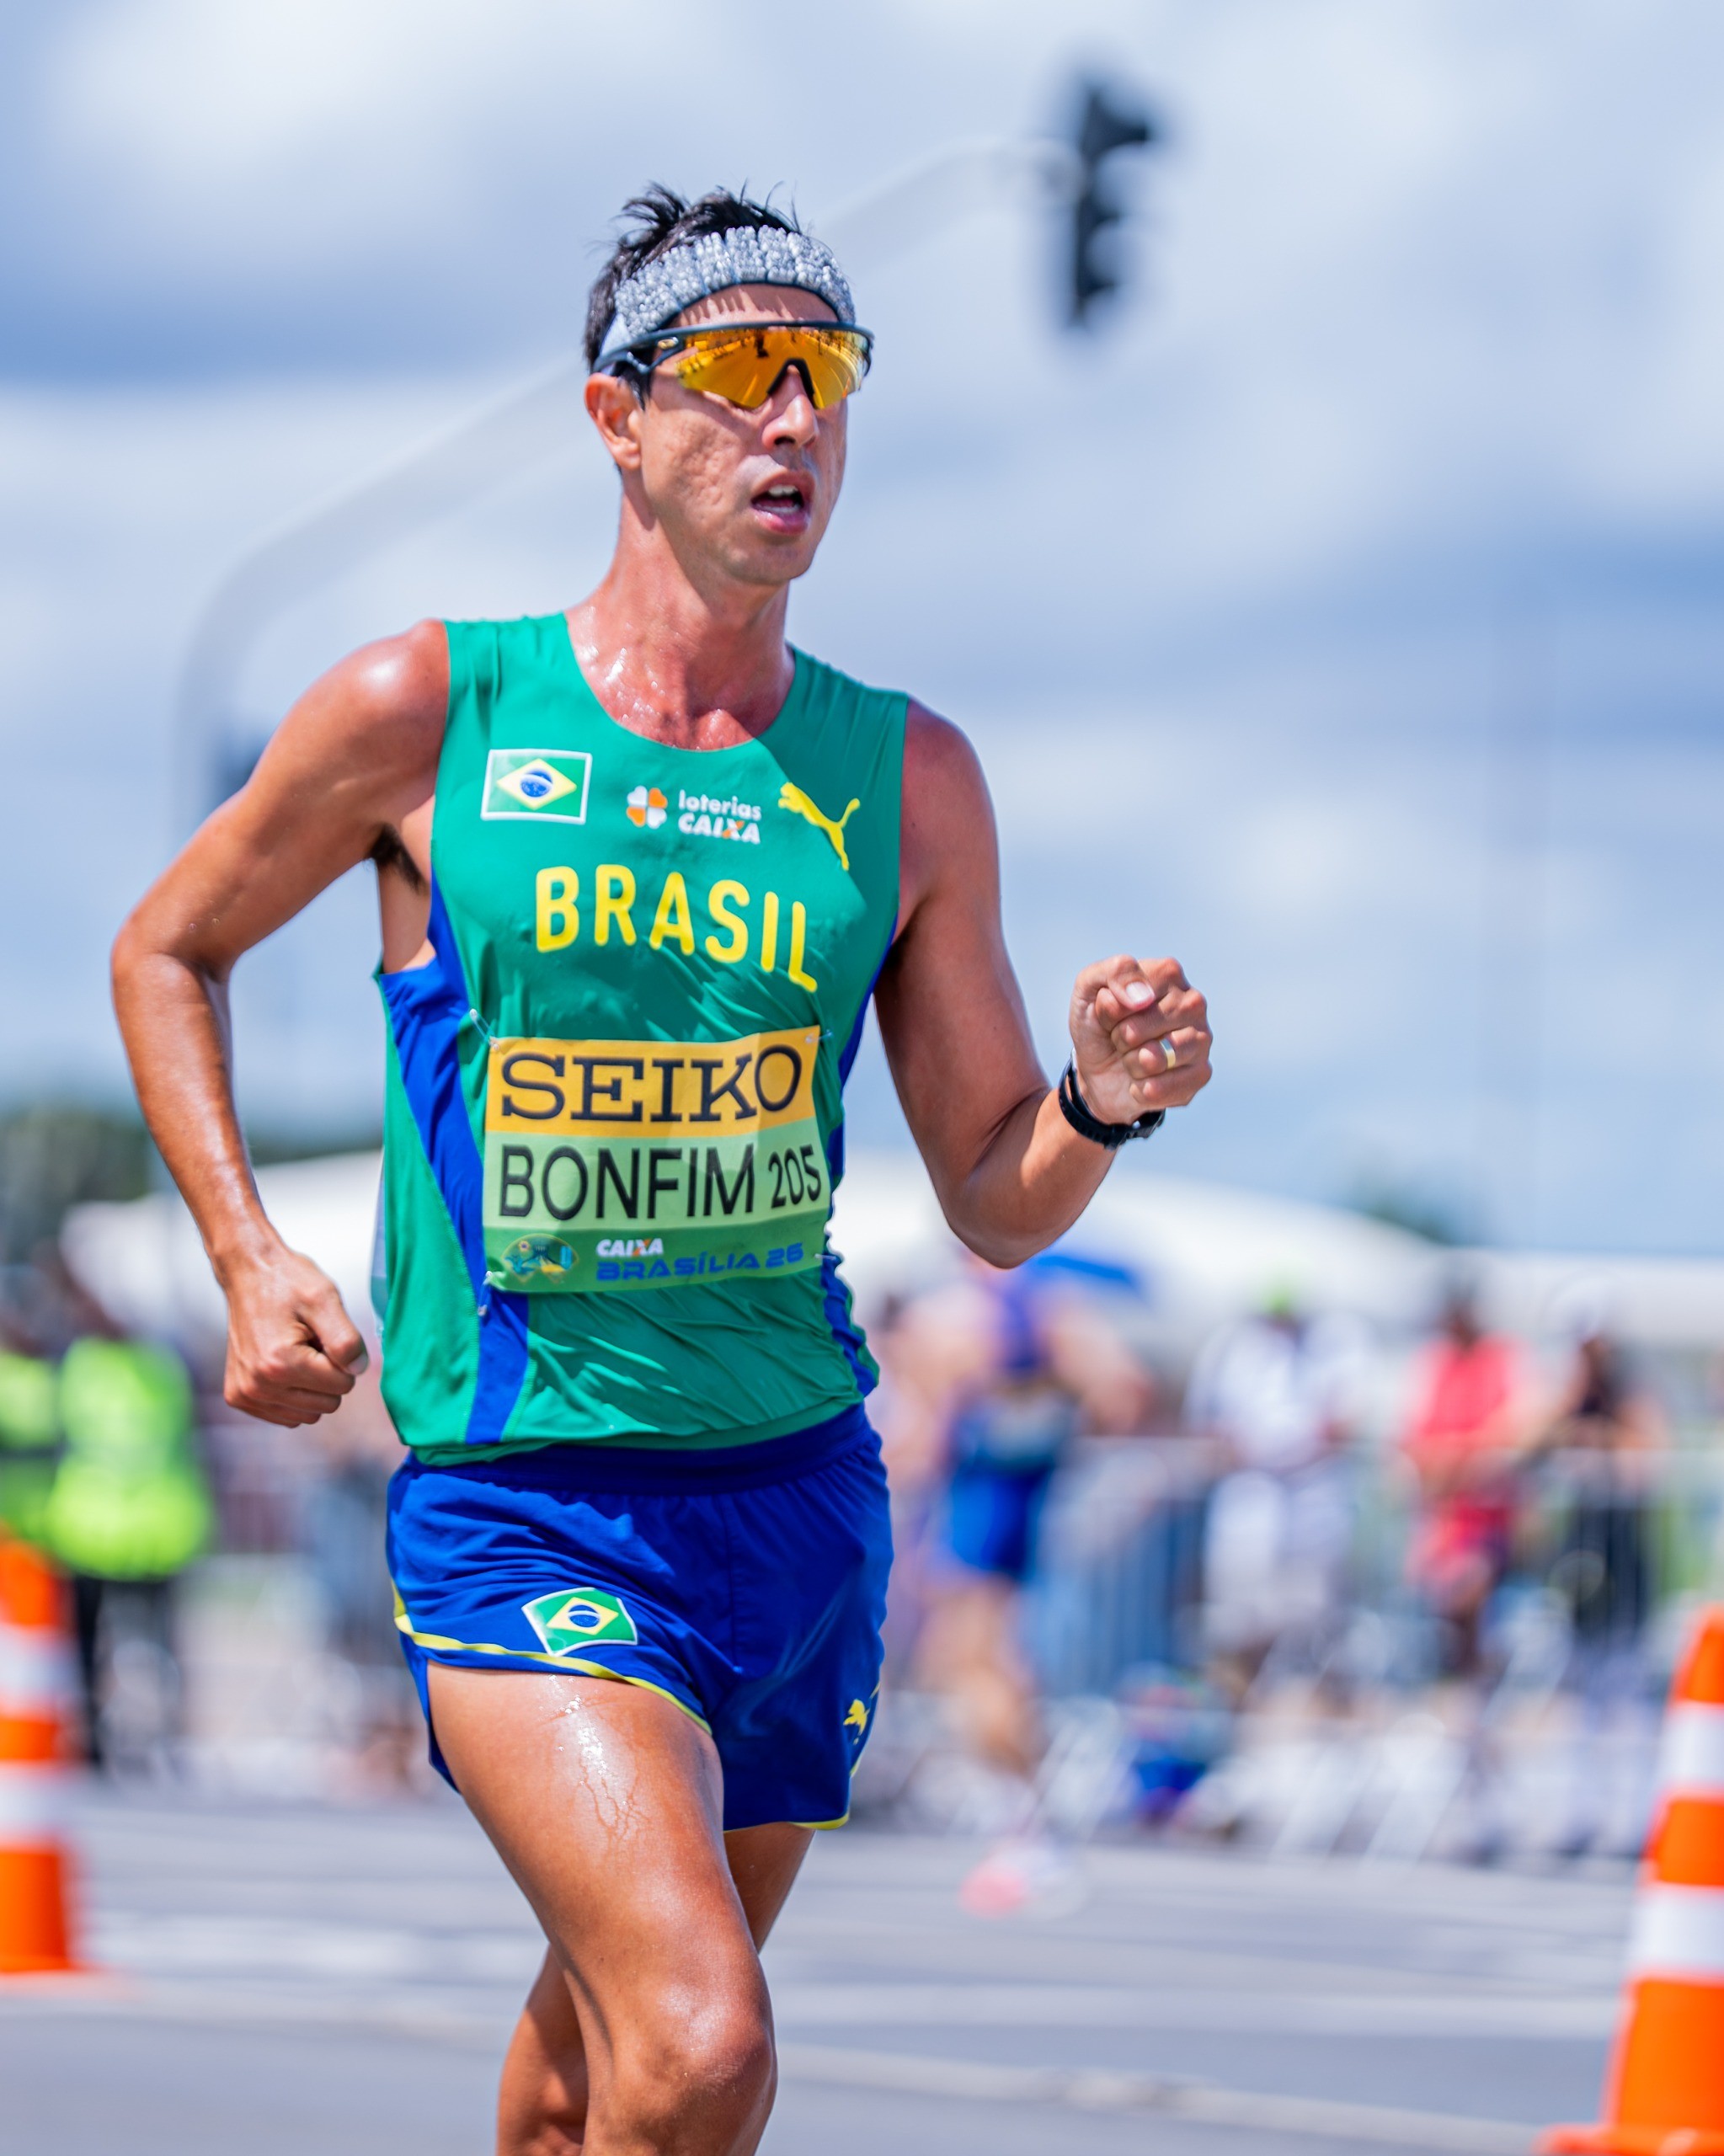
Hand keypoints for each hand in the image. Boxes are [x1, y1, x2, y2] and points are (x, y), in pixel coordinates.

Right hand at [220, 1240, 369, 1427]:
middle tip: (310, 1342)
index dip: (343, 1359)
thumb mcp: (325, 1299)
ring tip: (296, 1352)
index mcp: (280, 1363)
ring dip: (311, 1387)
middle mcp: (258, 1386)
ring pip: (308, 1415)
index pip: (342, 1385)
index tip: (324, 1335)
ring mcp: (246, 1395)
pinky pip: (286, 1416)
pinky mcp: (239, 1397)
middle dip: (327, 1375)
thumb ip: (347, 1339)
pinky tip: (283, 1365)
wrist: (248, 1273)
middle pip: (327, 1404)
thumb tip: (358, 1370)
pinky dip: (293, 1395)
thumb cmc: (287, 1282)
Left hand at [1068, 954, 1211, 1127]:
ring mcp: (1202, 1039)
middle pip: (1136, 1030)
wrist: (1100, 1071)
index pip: (1128, 996)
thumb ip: (1114, 973)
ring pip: (1151, 1060)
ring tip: (1134, 1057)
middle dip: (1119, 1039)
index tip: (1111, 1012)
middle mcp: (1193, 1002)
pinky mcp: (1201, 1074)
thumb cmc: (1099, 1023)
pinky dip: (1141, 1089)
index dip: (1108, 1010)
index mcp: (1168, 973)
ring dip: (1131, 1064)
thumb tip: (1143, 998)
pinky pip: (1160, 1088)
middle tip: (1123, 1038)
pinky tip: (1145, 1080)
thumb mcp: (1089, 987)